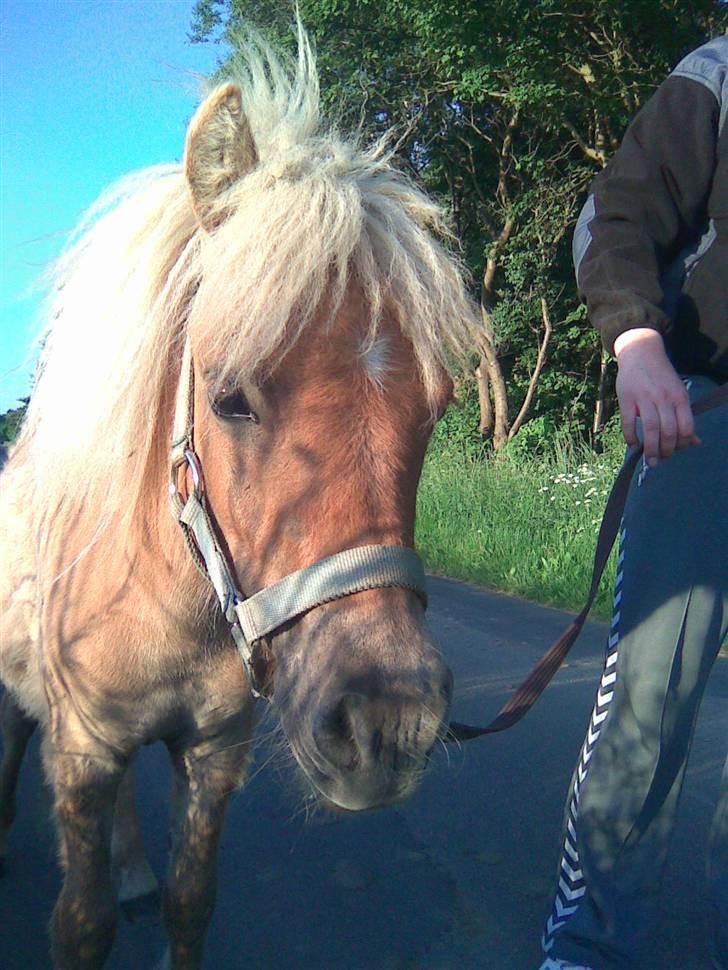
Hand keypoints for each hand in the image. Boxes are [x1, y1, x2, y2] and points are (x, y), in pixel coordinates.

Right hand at [613, 328, 698, 465]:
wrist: (641, 352)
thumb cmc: (661, 377)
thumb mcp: (677, 393)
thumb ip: (684, 417)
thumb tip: (694, 442)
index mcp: (679, 397)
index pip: (685, 427)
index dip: (682, 444)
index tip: (676, 451)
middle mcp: (664, 398)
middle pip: (668, 431)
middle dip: (665, 451)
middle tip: (661, 460)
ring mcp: (644, 398)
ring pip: (650, 429)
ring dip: (650, 449)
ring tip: (650, 459)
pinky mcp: (627, 399)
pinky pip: (628, 423)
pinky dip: (631, 438)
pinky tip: (634, 445)